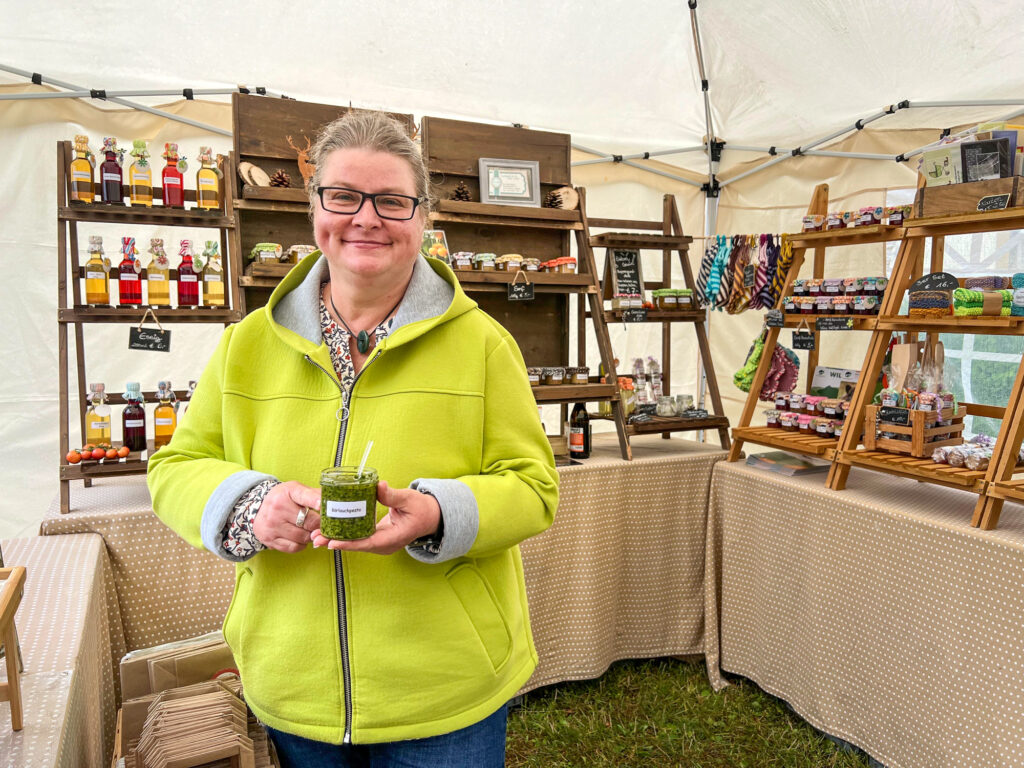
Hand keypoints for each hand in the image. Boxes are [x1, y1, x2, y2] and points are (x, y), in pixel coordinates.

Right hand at [253, 481, 321, 553]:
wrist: (257, 510)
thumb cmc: (283, 499)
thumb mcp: (296, 490)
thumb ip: (315, 495)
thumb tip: (334, 501)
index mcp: (288, 492)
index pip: (306, 496)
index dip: (318, 502)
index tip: (324, 506)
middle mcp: (278, 508)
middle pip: (310, 522)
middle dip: (320, 525)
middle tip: (323, 524)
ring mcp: (273, 525)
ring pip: (304, 537)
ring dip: (311, 535)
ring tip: (309, 529)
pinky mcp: (270, 539)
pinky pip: (294, 547)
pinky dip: (301, 544)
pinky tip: (300, 537)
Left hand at [311, 481, 439, 554]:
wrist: (431, 517)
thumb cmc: (422, 509)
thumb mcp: (409, 499)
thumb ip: (393, 495)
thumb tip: (379, 486)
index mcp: (394, 538)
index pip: (368, 543)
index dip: (349, 544)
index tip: (332, 542)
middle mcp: (385, 545)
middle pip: (358, 546)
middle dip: (336, 542)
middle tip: (316, 538)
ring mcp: (381, 544)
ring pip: (356, 544)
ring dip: (337, 540)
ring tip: (317, 536)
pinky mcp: (378, 539)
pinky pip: (359, 539)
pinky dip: (345, 536)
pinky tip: (331, 531)